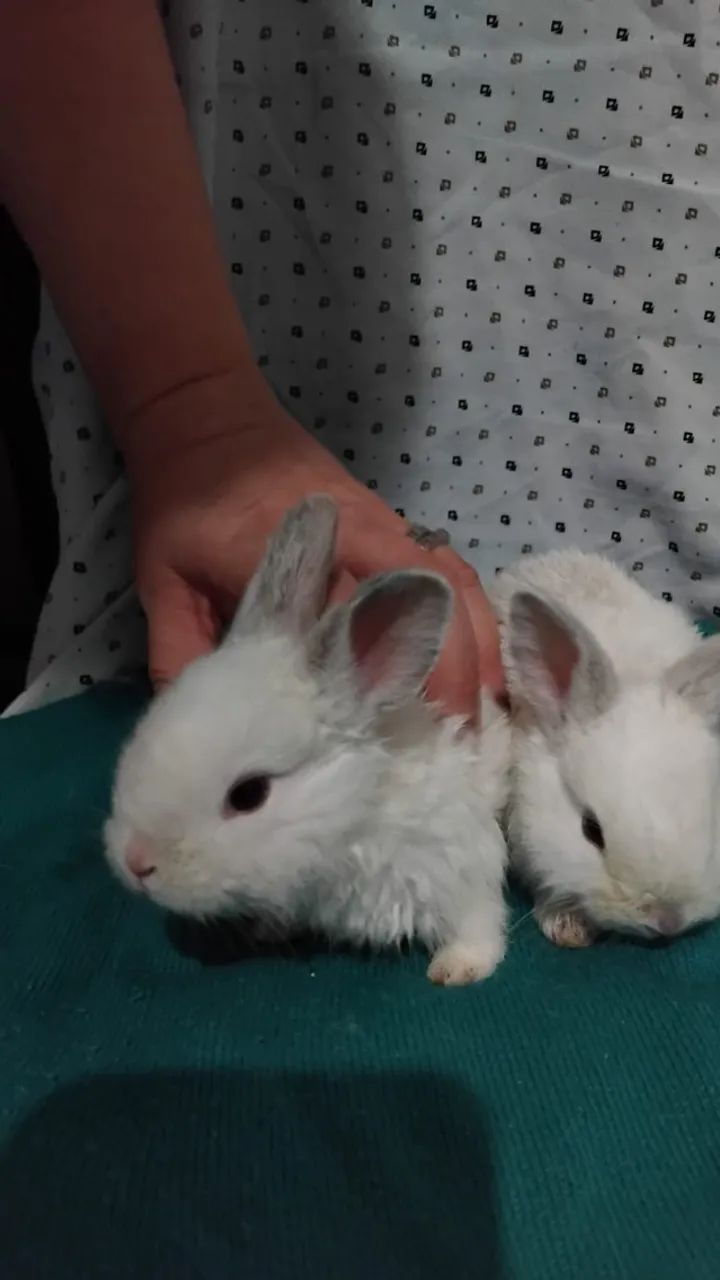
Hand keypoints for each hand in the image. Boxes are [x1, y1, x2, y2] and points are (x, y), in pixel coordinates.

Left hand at [122, 373, 502, 720]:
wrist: (206, 417)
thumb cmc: (184, 502)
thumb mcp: (162, 581)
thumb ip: (181, 652)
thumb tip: (206, 728)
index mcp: (296, 553)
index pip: (354, 618)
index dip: (385, 675)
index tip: (401, 731)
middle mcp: (356, 534)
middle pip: (428, 598)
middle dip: (454, 667)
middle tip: (461, 736)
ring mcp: (383, 524)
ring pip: (453, 581)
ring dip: (478, 642)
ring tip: (485, 708)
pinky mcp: (393, 523)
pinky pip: (450, 569)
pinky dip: (473, 614)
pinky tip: (481, 660)